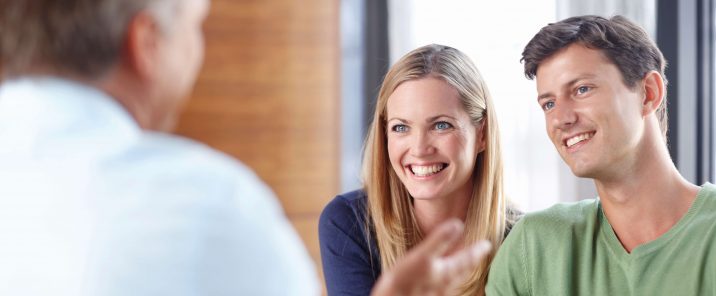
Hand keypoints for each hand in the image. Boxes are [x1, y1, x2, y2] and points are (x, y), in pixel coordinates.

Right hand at [371, 219, 491, 295]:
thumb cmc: (404, 283)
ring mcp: (436, 293)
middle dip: (472, 261)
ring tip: (465, 265)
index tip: (488, 244)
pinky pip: (444, 287)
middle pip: (464, 271)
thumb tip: (458, 223)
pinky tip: (441, 279)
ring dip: (462, 271)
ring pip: (455, 281)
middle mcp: (445, 285)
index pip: (467, 259)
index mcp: (446, 273)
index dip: (477, 250)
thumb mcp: (422, 256)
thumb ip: (440, 240)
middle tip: (480, 253)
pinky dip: (449, 279)